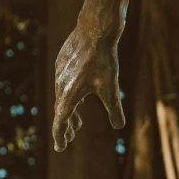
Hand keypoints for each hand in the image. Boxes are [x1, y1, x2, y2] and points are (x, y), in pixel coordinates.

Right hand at [52, 24, 124, 151]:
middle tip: (69, 139)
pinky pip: (63, 85)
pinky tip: (78, 98)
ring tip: (77, 125)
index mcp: (69, 94)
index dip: (60, 136)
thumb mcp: (111, 87)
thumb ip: (114, 108)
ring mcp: (60, 73)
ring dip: (69, 113)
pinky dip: (69, 97)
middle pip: (61, 112)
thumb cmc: (103, 60)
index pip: (61, 121)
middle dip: (65, 127)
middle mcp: (61, 85)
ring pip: (62, 98)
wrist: (94, 29)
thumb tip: (119, 126)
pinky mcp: (62, 63)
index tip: (61, 148)